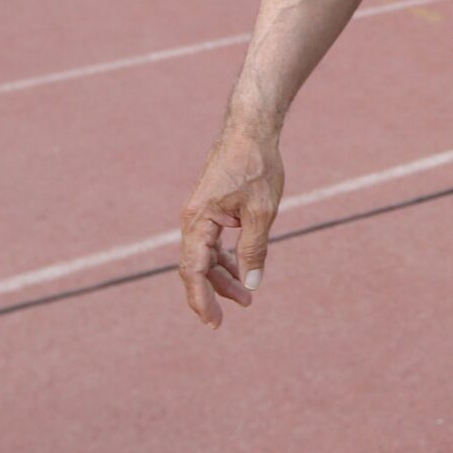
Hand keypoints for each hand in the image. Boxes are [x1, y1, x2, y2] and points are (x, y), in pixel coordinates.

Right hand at [178, 127, 284, 328]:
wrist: (251, 129)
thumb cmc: (256, 166)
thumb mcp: (261, 213)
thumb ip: (254, 249)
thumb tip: (252, 283)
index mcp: (197, 222)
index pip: (193, 271)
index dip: (202, 300)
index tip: (214, 323)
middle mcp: (192, 220)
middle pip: (198, 267)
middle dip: (217, 291)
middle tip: (244, 307)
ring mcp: (200, 214)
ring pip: (206, 256)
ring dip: (223, 276)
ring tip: (247, 294)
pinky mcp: (210, 208)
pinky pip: (212, 242)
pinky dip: (225, 257)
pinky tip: (242, 267)